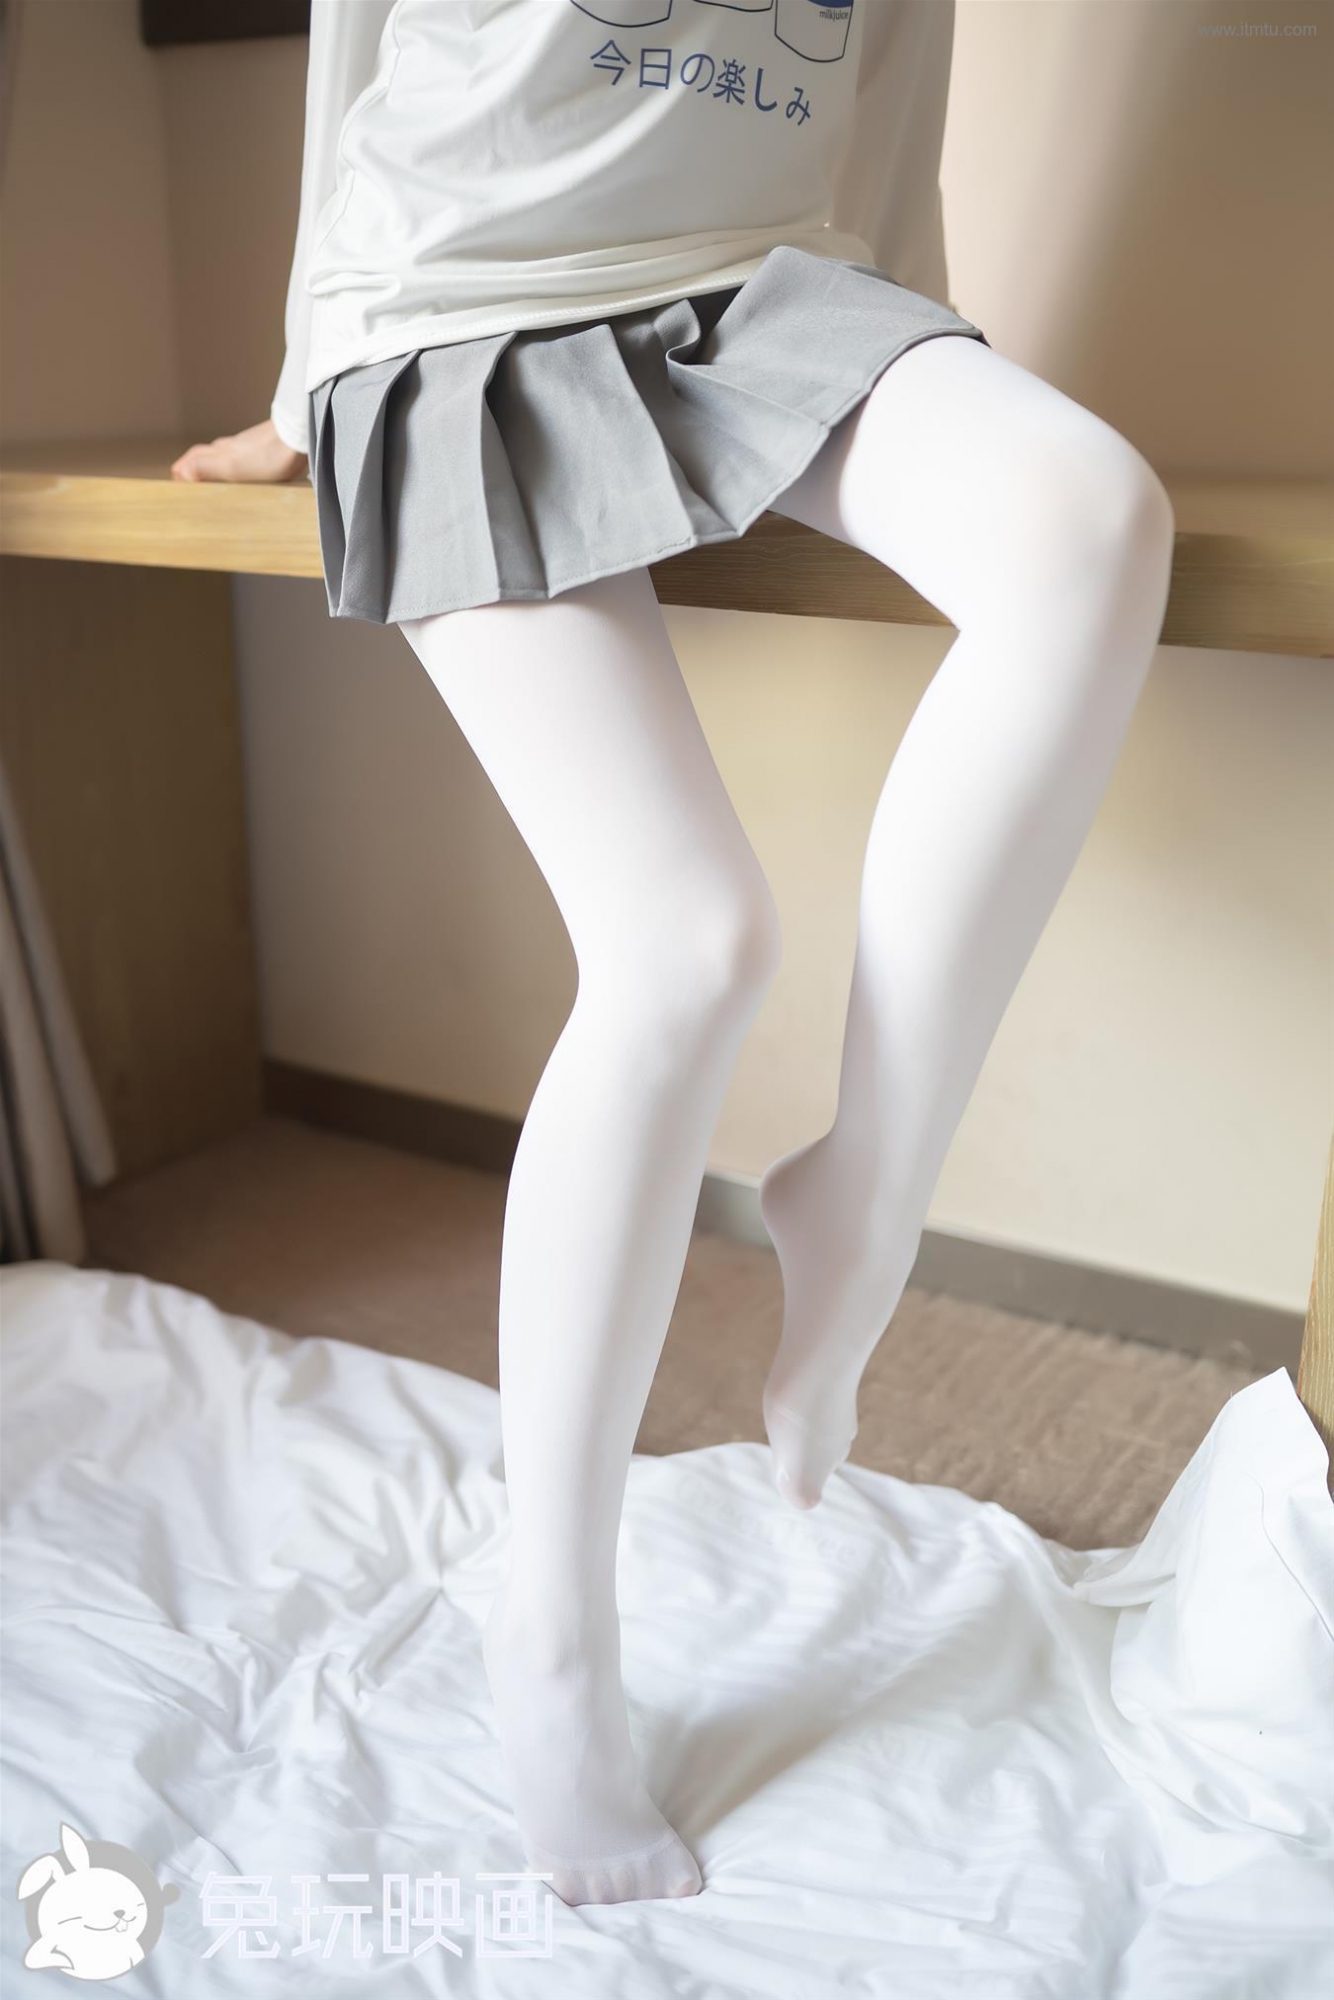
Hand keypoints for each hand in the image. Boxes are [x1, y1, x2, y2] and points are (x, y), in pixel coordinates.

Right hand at [171, 418, 305, 483]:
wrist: (297, 437)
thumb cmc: (267, 455)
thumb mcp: (232, 467)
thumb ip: (205, 469)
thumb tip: (181, 473)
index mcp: (219, 453)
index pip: (192, 459)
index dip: (182, 471)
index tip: (177, 483)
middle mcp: (229, 447)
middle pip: (204, 455)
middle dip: (193, 468)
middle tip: (189, 482)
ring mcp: (246, 445)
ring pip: (222, 454)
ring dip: (213, 466)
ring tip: (213, 480)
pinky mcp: (264, 447)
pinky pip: (242, 457)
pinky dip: (234, 466)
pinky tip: (244, 473)